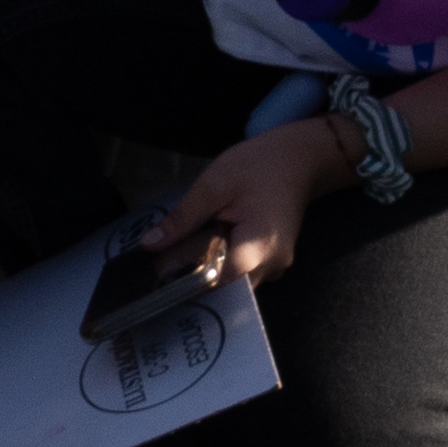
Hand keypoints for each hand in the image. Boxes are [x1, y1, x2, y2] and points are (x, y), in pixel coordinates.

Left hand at [149, 115, 345, 287]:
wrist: (298, 159)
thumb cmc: (257, 166)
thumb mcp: (213, 186)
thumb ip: (182, 218)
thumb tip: (149, 245)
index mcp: (259, 246)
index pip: (218, 281)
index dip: (187, 281)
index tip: (157, 275)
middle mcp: (272, 266)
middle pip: (226, 288)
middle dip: (194, 279)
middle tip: (160, 268)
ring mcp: (276, 266)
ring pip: (234, 283)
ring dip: (209, 272)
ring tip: (178, 257)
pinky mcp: (273, 261)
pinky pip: (244, 273)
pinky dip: (223, 265)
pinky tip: (203, 249)